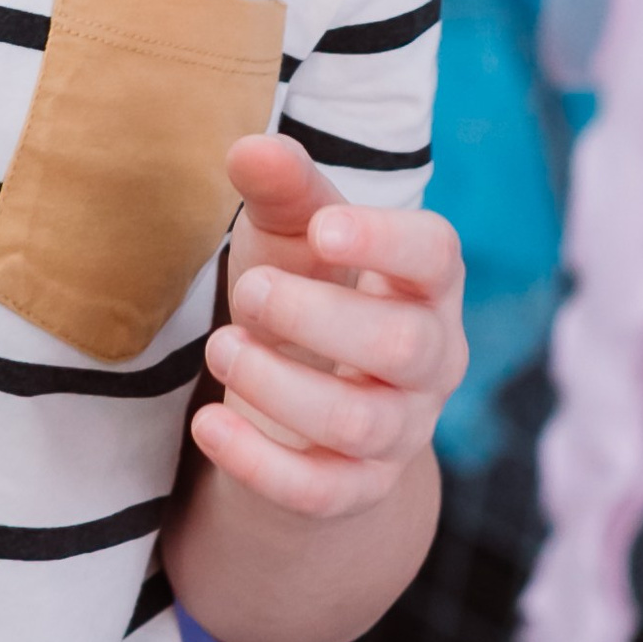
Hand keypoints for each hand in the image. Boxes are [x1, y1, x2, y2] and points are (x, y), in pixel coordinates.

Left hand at [190, 135, 466, 520]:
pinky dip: (259, 463)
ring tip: (221, 348)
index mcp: (425, 283)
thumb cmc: (304, 289)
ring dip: (280, 386)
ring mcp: (401, 432)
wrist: (297, 398)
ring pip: (360, 423)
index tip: (321, 228)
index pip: (436, 256)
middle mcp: (431, 359)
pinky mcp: (356, 490)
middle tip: (248, 291)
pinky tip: (207, 425)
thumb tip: (250, 148)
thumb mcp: (291, 233)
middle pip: (402, 345)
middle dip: (317, 317)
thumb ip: (281, 188)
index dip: (385, 241)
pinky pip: (321, 492)